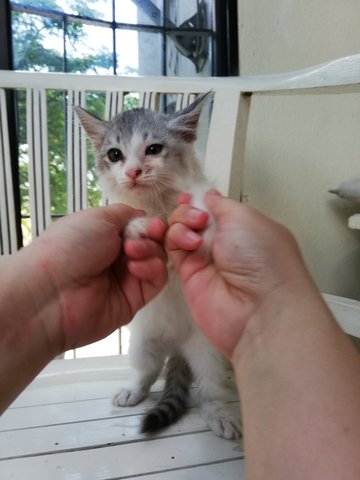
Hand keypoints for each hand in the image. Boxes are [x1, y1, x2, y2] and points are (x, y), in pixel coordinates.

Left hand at [19, 204, 167, 352]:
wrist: (51, 290)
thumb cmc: (67, 248)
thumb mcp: (98, 217)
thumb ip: (127, 214)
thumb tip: (145, 217)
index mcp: (104, 235)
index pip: (140, 227)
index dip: (151, 224)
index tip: (154, 224)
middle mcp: (115, 256)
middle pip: (152, 243)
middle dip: (151, 237)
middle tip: (140, 237)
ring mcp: (124, 279)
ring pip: (157, 261)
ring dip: (151, 252)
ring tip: (132, 252)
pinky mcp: (132, 300)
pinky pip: (155, 282)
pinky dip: (152, 270)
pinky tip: (135, 267)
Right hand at [167, 191, 313, 358]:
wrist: (259, 309)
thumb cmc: (262, 257)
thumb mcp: (246, 217)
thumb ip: (221, 204)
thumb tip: (208, 196)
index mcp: (242, 225)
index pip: (212, 207)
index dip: (199, 200)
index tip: (192, 197)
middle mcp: (223, 241)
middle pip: (192, 216)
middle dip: (188, 210)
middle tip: (199, 220)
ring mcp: (205, 258)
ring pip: (179, 230)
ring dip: (180, 223)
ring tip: (195, 235)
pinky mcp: (188, 275)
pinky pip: (172, 250)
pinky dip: (172, 239)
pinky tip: (186, 243)